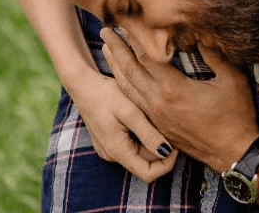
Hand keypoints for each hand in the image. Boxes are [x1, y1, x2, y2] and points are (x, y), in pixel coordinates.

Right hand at [66, 66, 177, 182]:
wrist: (84, 84)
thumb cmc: (106, 95)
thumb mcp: (131, 111)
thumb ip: (149, 134)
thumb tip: (167, 152)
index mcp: (117, 151)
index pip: (148, 174)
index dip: (166, 164)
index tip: (175, 143)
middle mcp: (112, 155)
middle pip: (145, 163)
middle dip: (160, 148)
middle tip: (168, 125)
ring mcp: (109, 149)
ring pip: (139, 153)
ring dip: (151, 140)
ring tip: (155, 118)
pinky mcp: (109, 141)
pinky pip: (131, 145)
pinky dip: (141, 135)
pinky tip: (143, 118)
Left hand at [102, 28, 258, 172]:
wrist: (232, 153)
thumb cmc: (235, 115)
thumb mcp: (231, 80)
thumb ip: (214, 54)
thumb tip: (199, 32)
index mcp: (173, 89)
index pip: (147, 56)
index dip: (134, 37)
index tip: (124, 21)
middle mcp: (158, 102)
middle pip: (130, 70)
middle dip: (116, 48)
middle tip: (105, 30)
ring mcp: (156, 115)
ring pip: (128, 87)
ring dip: (115, 66)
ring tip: (106, 49)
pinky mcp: (159, 124)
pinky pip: (134, 101)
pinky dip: (124, 85)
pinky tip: (120, 78)